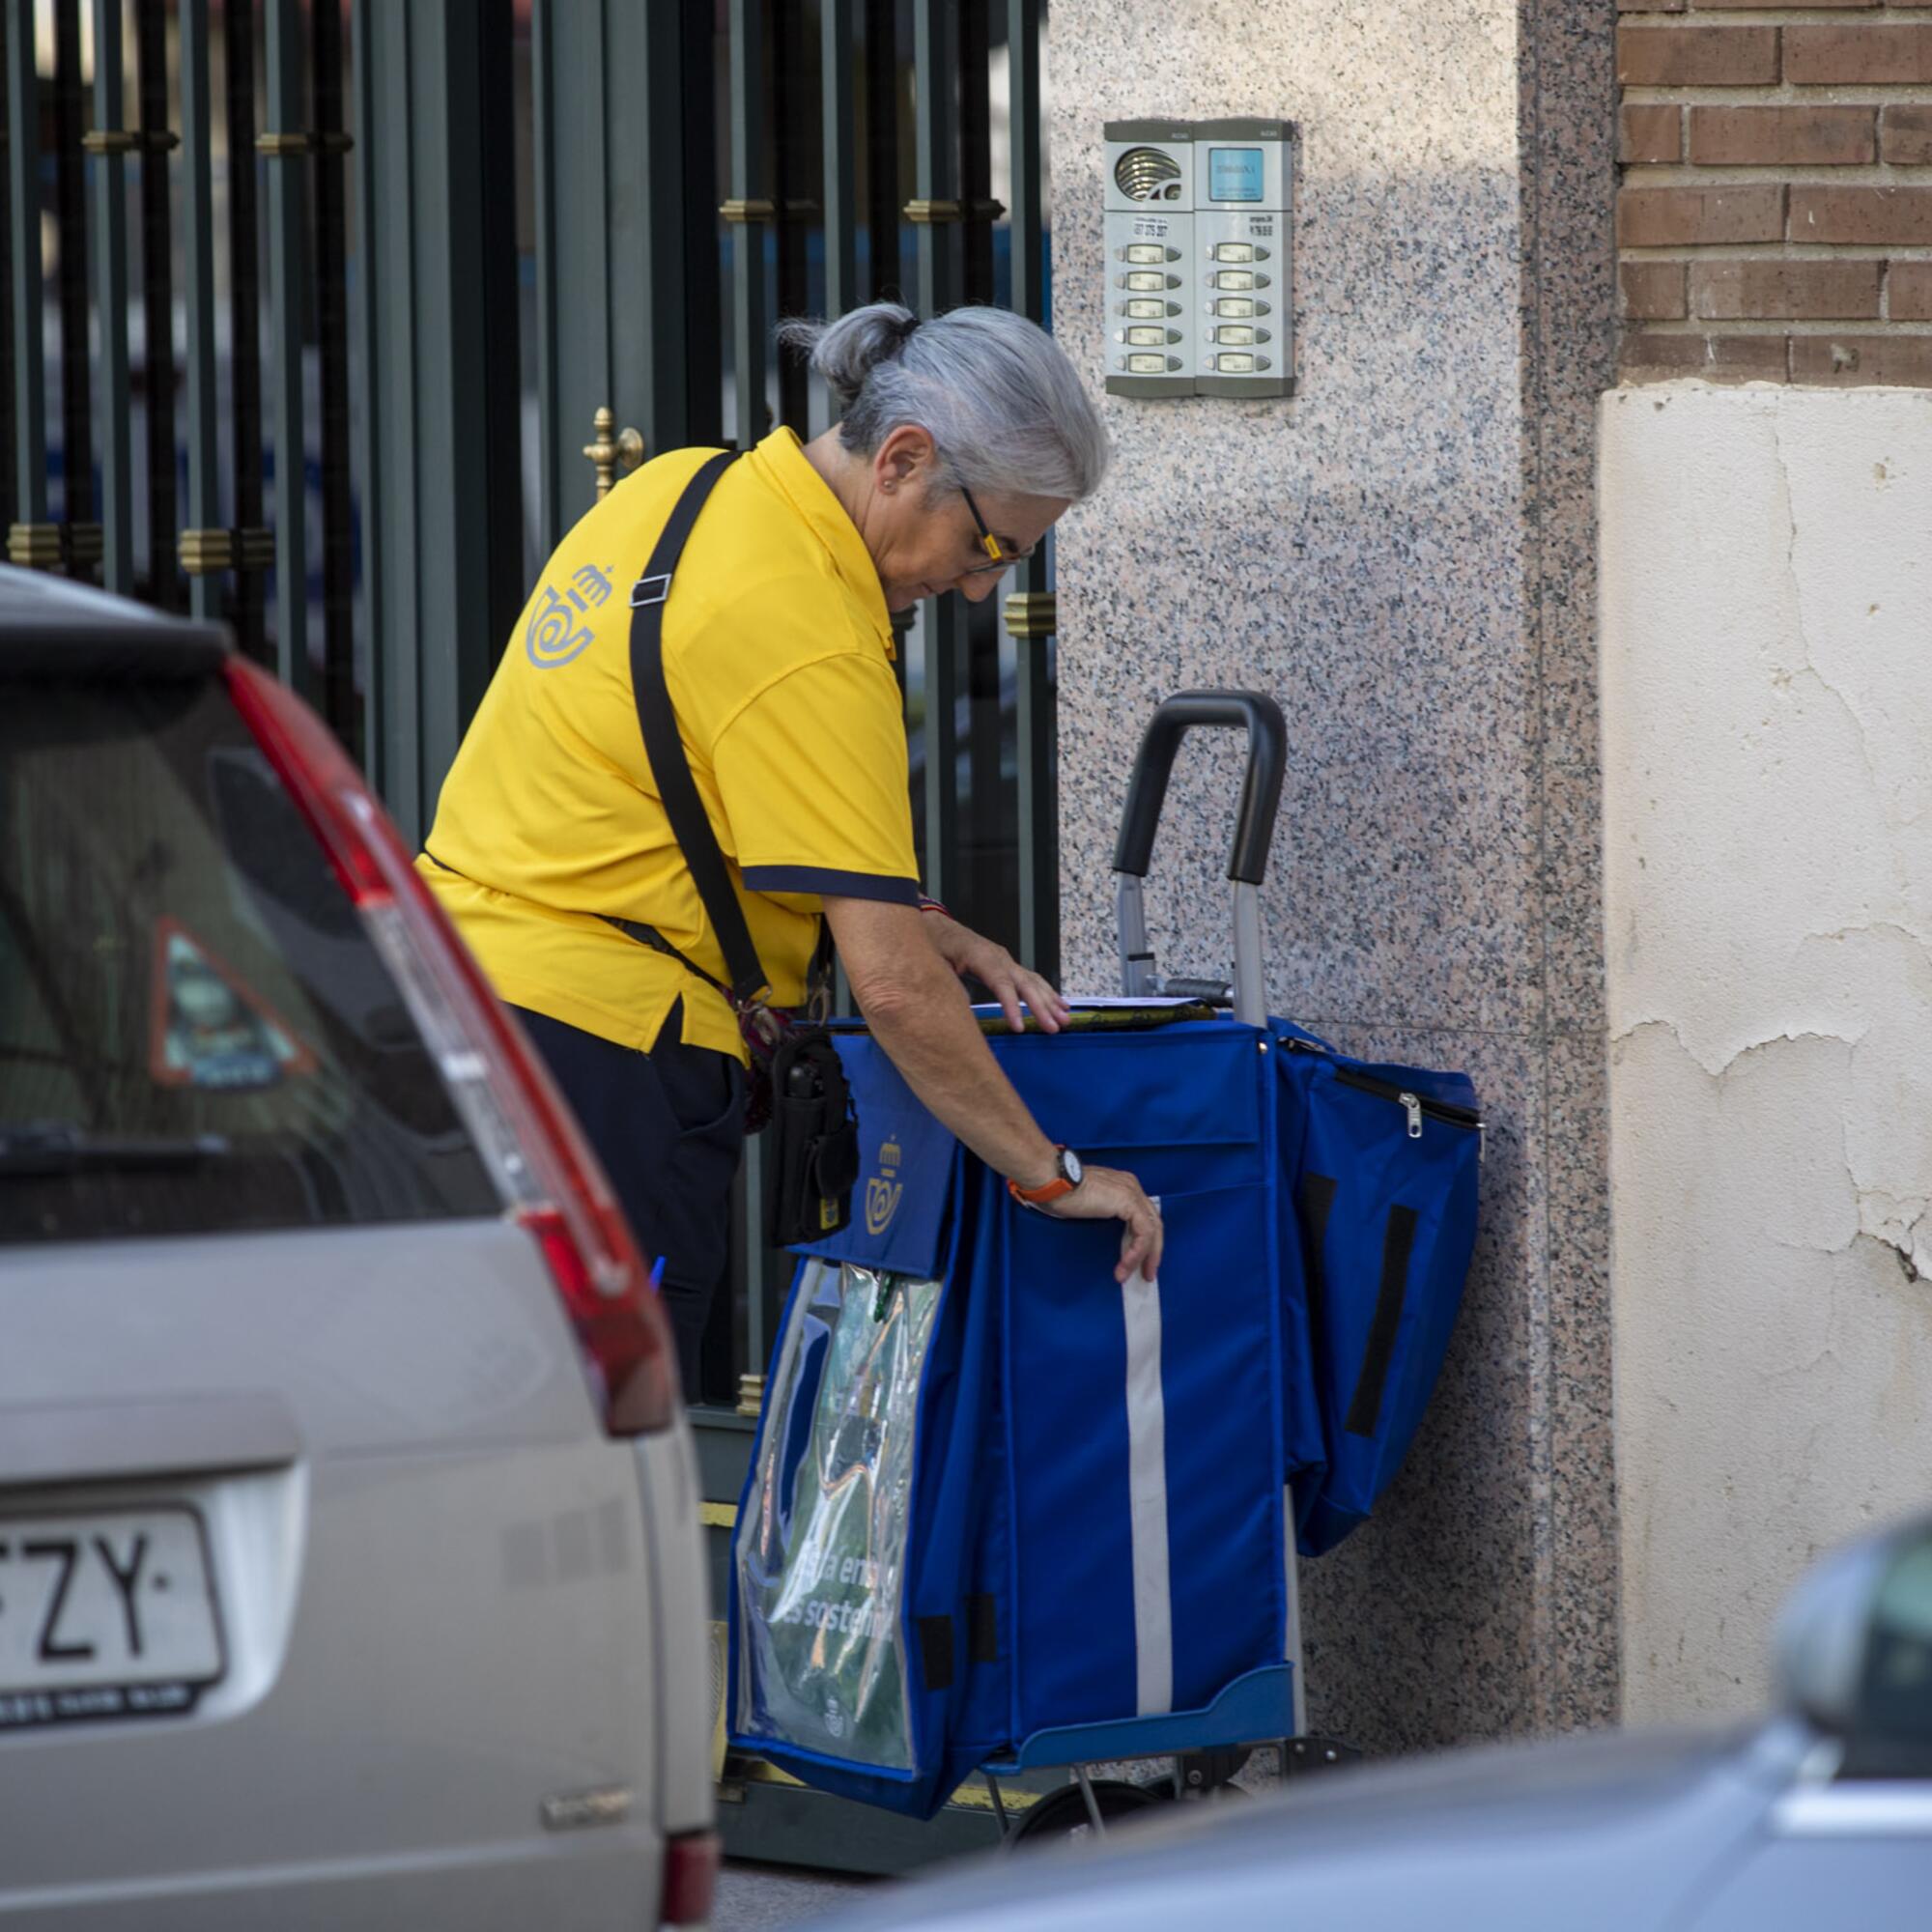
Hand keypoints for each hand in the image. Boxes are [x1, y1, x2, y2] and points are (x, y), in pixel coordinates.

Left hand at [925, 916, 1072, 1034]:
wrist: (937, 927)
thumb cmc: (935, 946)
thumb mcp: (934, 963)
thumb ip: (946, 983)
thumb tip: (955, 1008)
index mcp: (980, 956)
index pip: (1001, 983)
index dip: (1011, 1006)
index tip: (1020, 1027)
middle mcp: (999, 957)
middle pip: (1024, 983)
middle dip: (1042, 1007)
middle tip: (1054, 1028)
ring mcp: (1006, 961)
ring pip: (1033, 982)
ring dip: (1050, 1002)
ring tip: (1065, 1021)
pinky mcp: (1008, 966)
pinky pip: (1032, 980)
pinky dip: (1048, 993)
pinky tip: (1061, 1006)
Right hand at [1038, 1164, 1163, 1283]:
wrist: (1055, 1183)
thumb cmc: (1061, 1193)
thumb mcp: (1089, 1207)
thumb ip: (1104, 1216)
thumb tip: (1109, 1239)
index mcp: (1123, 1185)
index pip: (1143, 1216)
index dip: (1143, 1241)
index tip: (1137, 1261)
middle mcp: (1132, 1186)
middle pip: (1153, 1223)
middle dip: (1152, 1252)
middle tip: (1146, 1273)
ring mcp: (1132, 1193)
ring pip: (1152, 1230)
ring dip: (1144, 1257)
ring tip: (1129, 1275)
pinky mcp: (1129, 1202)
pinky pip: (1143, 1233)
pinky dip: (1136, 1252)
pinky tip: (1125, 1264)